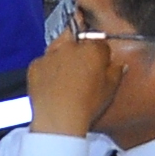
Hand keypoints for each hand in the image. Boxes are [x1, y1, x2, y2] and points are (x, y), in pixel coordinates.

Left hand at [26, 23, 128, 138]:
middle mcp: (69, 47)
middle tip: (82, 64)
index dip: (102, 53)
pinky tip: (53, 83)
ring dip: (63, 55)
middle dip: (81, 48)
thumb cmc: (86, 104)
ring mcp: (50, 55)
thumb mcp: (110, 89)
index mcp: (92, 50)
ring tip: (67, 74)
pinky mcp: (35, 65)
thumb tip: (119, 66)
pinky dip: (48, 68)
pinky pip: (44, 62)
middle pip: (77, 38)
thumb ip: (116, 72)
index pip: (100, 42)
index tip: (101, 62)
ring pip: (58, 47)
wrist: (58, 116)